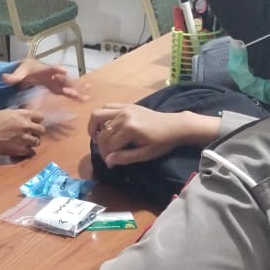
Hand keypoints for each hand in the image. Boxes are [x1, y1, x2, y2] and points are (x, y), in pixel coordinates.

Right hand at [0, 108, 45, 157]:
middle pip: (41, 130)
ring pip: (38, 142)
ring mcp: (25, 139)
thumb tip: (27, 116)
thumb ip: (20, 114)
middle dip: (37, 131)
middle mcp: (27, 126)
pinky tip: (23, 149)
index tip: (33, 122)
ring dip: (33, 141)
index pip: (40, 116)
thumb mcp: (8, 112)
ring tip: (25, 141)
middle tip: (30, 133)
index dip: (37, 120)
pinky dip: (28, 151)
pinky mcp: (20, 150)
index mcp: (23, 115)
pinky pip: (32, 152)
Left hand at [3, 57, 87, 100]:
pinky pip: (68, 91)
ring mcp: (56, 81)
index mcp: (42, 70)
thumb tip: (3, 78)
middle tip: (78, 88)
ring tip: (86, 96)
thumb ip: (12, 77)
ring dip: (77, 90)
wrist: (28, 72)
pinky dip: (76, 95)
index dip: (56, 70)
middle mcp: (52, 75)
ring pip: (68, 85)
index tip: (63, 71)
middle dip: (71, 83)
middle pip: (63, 79)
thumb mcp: (18, 73)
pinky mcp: (57, 88)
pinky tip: (84, 100)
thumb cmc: (24, 71)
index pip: (50, 69)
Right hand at [88, 103, 222, 167]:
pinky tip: (105, 126)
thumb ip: (125, 157)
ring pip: (98, 115)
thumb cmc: (162, 142)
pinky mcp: (126, 105)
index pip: (108, 145)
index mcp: (129, 129)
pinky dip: (102, 116)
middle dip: (101, 146)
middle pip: (102, 133)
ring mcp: (124, 108)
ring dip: (94, 127)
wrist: (175, 125)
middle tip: (107, 155)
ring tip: (98, 138)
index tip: (110, 164)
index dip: (107, 156)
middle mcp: (123, 116)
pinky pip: (107, 107)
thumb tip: (108, 161)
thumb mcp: (145, 154)